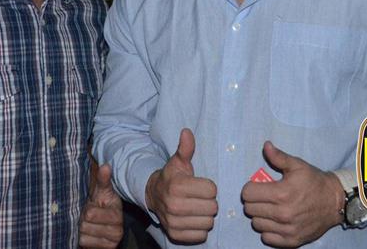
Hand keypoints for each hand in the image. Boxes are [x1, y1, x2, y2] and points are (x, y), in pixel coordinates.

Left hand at [79, 163, 122, 248]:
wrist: (103, 220)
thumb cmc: (101, 203)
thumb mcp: (101, 191)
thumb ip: (103, 180)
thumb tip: (105, 166)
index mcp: (117, 215)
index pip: (90, 214)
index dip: (87, 209)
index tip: (93, 205)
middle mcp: (117, 231)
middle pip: (85, 226)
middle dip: (83, 220)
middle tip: (89, 216)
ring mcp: (111, 243)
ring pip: (83, 237)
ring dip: (83, 230)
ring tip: (89, 224)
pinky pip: (85, 245)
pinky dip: (84, 239)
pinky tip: (89, 234)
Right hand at [145, 128, 217, 243]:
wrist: (153, 195)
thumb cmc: (171, 177)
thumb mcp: (178, 161)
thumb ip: (185, 148)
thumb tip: (187, 131)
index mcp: (177, 186)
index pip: (212, 190)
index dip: (209, 186)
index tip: (200, 185)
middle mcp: (174, 205)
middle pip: (213, 207)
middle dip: (209, 202)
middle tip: (199, 198)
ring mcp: (174, 222)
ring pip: (209, 222)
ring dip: (205, 216)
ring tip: (197, 208)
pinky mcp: (175, 235)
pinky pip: (201, 236)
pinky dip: (199, 229)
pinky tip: (192, 219)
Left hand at [241, 141, 344, 247]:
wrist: (335, 202)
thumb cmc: (314, 181)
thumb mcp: (297, 165)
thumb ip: (278, 157)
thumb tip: (266, 145)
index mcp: (281, 193)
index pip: (247, 194)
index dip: (250, 188)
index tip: (257, 187)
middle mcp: (283, 214)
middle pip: (249, 210)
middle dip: (254, 201)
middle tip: (264, 197)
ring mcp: (287, 229)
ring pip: (256, 224)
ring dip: (260, 216)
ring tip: (270, 209)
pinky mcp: (292, 241)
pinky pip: (267, 238)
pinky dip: (268, 230)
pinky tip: (275, 222)